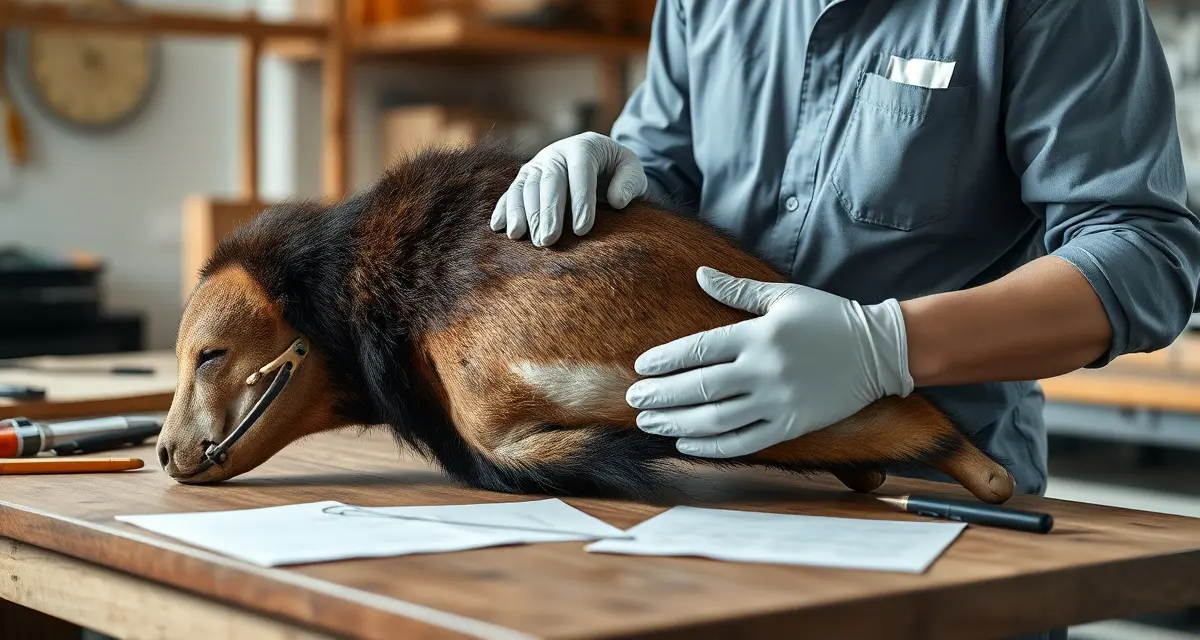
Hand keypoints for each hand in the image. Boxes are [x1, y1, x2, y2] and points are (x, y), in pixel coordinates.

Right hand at [491, 132, 647, 246]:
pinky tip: (499, 228)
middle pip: (549, 181)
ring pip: (525, 187)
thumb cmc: (617, 171)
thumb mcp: (632, 171)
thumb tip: (617, 200)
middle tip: (548, 241)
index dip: (581, 201)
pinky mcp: (524, 177)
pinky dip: (504, 210)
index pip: (581, 172)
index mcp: (584, 147)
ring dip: (523, 214)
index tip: (582, 230)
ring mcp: (537, 164)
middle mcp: (556, 153)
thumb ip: (630, 183)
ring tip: (524, 238)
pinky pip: (510, 193)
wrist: (598, 162)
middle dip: (547, 212)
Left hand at [626, 267, 913, 457]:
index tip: (640, 368)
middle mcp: (765, 370)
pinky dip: (711, 446)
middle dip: (661, 395)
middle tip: (633, 399)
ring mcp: (778, 401)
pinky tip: (684, 443)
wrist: (879, 350)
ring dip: (677, 422)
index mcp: (759, 335)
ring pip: (716, 419)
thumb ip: (737, 290)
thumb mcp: (783, 296)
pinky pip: (744, 441)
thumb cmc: (829, 317)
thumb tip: (699, 275)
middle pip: (700, 387)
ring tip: (649, 422)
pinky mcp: (792, 425)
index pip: (699, 349)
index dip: (665, 360)